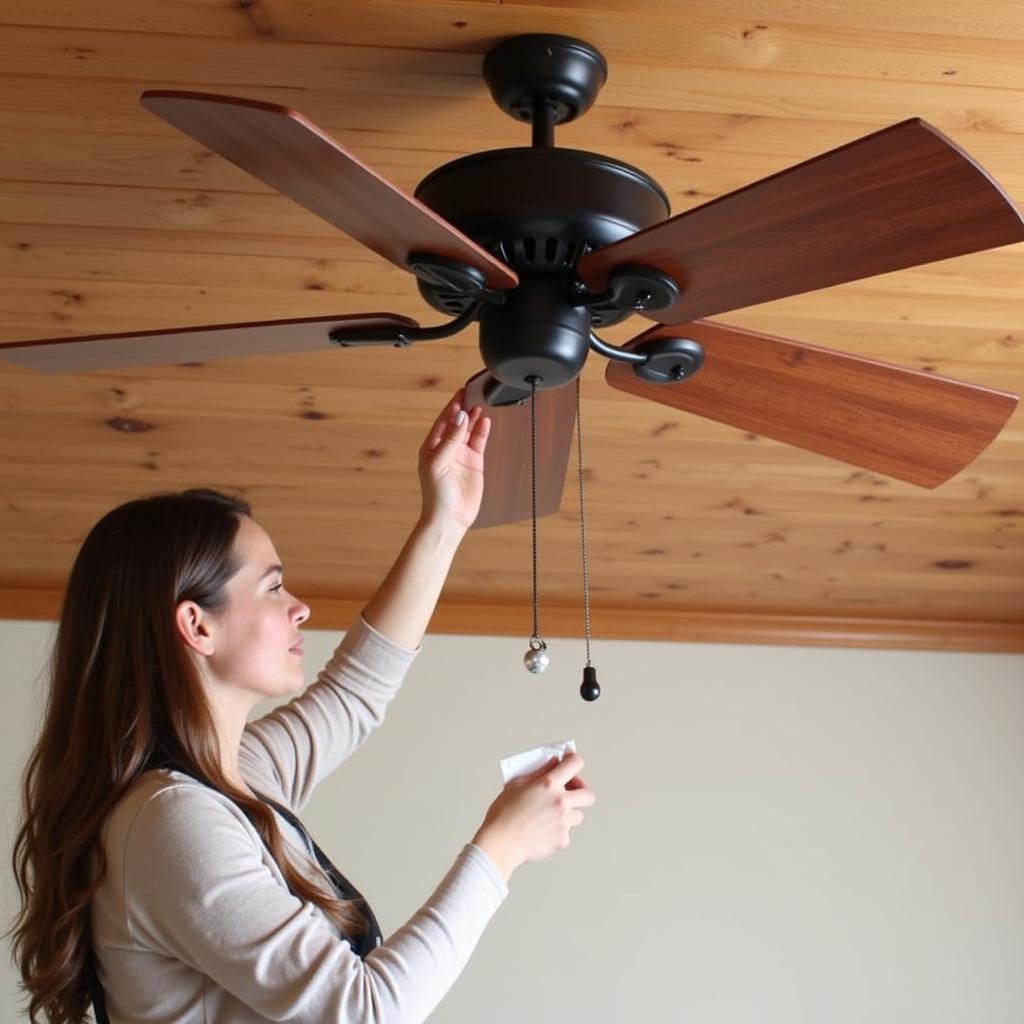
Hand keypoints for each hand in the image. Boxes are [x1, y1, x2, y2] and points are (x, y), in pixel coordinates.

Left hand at [418, 389, 490, 530]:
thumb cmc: (436, 495)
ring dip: (474, 418)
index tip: (461, 393)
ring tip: (480, 404)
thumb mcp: (438, 462)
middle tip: (472, 393)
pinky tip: (486, 422)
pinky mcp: (474, 463)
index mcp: (432, 447)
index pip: (443, 421)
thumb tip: (460, 416)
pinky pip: (479, 442)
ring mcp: (461, 456)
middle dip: (464, 409)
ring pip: (468, 431)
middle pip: (456, 423)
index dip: (452, 407)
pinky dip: (482, 432)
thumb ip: (450, 439)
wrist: (450, 518)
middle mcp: (446, 449)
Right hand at [472, 753, 595, 880]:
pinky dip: (559, 830)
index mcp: (549, 784)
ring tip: (551, 813)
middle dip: (581, 791)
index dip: (573, 760)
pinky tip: (544, 828)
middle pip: (588, 794)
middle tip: (569, 791)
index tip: (570, 762)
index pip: (575, 764)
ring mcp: (564, 822)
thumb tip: (553, 764)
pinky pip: (567, 832)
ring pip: (578, 815)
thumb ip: (539, 772)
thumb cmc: (504, 814)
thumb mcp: (516, 784)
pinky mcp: (562, 840)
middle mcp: (561, 802)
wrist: (501, 843)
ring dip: (569, 812)